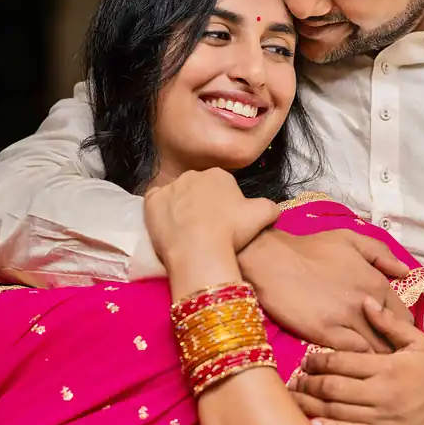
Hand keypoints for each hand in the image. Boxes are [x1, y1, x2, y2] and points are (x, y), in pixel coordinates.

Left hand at [144, 168, 279, 262]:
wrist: (200, 249)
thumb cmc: (233, 232)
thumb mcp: (264, 216)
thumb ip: (270, 207)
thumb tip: (272, 209)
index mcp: (219, 175)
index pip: (222, 186)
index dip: (224, 205)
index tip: (226, 222)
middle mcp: (193, 175)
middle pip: (198, 189)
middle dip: (202, 204)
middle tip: (207, 229)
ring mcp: (170, 187)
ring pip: (177, 196)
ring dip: (181, 208)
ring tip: (187, 232)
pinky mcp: (151, 202)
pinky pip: (155, 202)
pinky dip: (160, 211)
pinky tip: (168, 226)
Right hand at [238, 229, 413, 353]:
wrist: (272, 259)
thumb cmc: (310, 248)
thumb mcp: (349, 239)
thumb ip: (380, 254)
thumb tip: (405, 272)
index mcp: (377, 283)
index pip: (404, 320)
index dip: (398, 332)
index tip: (389, 339)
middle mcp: (368, 303)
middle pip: (394, 340)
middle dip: (390, 350)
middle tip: (380, 357)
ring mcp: (347, 320)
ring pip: (375, 351)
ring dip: (373, 359)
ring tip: (365, 366)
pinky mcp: (326, 333)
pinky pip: (351, 355)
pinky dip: (352, 361)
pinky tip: (345, 363)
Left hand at [290, 297, 423, 424]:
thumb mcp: (416, 344)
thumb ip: (389, 324)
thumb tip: (366, 302)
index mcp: (388, 367)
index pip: (343, 362)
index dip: (318, 360)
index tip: (306, 360)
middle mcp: (383, 394)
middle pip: (333, 388)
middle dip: (309, 383)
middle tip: (294, 380)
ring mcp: (384, 420)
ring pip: (337, 412)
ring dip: (311, 406)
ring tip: (294, 400)